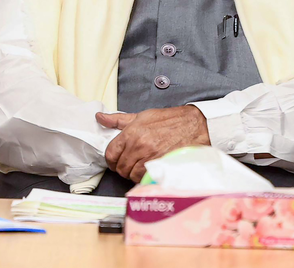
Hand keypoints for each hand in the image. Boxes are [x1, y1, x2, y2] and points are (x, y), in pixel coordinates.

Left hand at [95, 106, 209, 182]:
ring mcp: (150, 157)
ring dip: (133, 173)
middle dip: (122, 167)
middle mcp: (139, 145)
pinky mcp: (160, 165)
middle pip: (120, 167)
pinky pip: (144, 178)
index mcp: (132, 132)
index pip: (110, 153)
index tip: (115, 159)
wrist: (193, 125)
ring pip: (131, 175)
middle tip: (130, 162)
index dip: (111, 159)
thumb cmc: (168, 119)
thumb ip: (118, 120)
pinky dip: (144, 176)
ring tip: (140, 165)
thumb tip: (100, 118)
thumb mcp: (142, 116)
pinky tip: (148, 169)